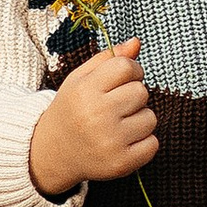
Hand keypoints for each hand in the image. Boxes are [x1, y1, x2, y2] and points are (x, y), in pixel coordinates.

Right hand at [28, 40, 158, 198]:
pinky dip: (144, 142)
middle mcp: (96, 116)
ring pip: (150, 118)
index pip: (127, 67)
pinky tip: (124, 141)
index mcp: (85, 91)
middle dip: (134, 95)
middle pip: (141, 92)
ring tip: (118, 125)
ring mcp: (109, 142)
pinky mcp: (120, 164)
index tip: (123, 79)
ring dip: (139, 119)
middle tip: (117, 105)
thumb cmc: (72, 109)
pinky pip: (152, 144)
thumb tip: (136, 42)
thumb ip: (109, 58)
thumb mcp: (81, 79)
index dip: (131, 70)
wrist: (53, 152)